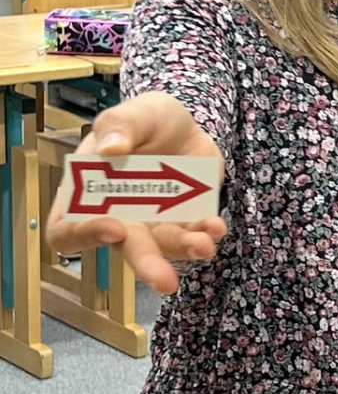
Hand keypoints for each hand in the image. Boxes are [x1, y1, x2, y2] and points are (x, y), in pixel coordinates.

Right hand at [46, 91, 227, 294]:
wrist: (185, 123)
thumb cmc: (145, 120)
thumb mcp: (133, 112)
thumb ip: (120, 125)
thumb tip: (111, 148)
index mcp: (87, 193)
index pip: (66, 230)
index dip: (83, 236)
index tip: (113, 227)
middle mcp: (117, 216)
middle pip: (124, 249)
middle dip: (147, 264)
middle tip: (166, 281)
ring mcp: (152, 223)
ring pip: (164, 247)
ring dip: (184, 249)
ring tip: (204, 244)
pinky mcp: (184, 221)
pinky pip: (194, 235)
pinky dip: (206, 234)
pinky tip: (215, 227)